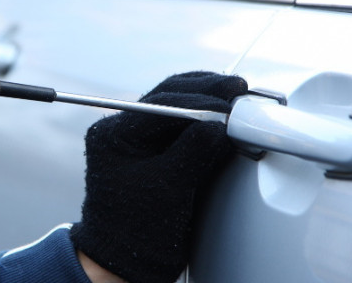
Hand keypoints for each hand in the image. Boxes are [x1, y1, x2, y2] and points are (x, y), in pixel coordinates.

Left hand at [70, 72, 247, 282]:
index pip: (160, 103)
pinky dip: (207, 123)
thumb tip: (221, 122)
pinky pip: (183, 128)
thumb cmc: (136, 231)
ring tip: (238, 100)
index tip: (231, 100)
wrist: (126, 262)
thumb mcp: (168, 188)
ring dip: (208, 103)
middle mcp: (123, 131)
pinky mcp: (157, 153)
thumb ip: (194, 151)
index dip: (199, 99)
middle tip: (239, 89)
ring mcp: (139, 141)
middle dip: (206, 93)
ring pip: (178, 108)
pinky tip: (227, 121)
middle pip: (168, 97)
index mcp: (113, 135)